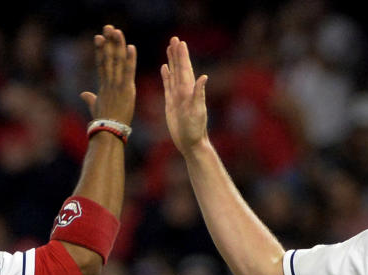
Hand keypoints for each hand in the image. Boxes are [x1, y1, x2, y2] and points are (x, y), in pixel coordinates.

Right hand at [80, 25, 136, 125]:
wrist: (108, 132)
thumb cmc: (102, 122)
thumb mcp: (95, 108)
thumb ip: (90, 99)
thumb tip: (83, 94)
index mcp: (103, 86)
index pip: (101, 63)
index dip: (100, 49)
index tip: (99, 36)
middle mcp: (109, 82)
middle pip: (108, 58)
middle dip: (108, 42)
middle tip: (108, 27)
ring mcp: (117, 85)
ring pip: (117, 61)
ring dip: (118, 45)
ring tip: (117, 31)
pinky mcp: (126, 90)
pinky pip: (129, 72)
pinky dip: (130, 59)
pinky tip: (131, 47)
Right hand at [161, 36, 208, 154]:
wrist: (190, 142)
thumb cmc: (195, 129)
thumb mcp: (198, 111)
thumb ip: (199, 94)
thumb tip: (203, 77)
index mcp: (189, 91)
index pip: (185, 69)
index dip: (182, 56)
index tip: (180, 42)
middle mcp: (183, 91)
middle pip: (179, 68)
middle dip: (177, 54)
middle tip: (174, 39)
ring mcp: (177, 96)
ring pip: (173, 74)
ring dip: (172, 61)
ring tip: (169, 48)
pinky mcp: (171, 102)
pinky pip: (168, 85)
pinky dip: (166, 75)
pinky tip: (164, 67)